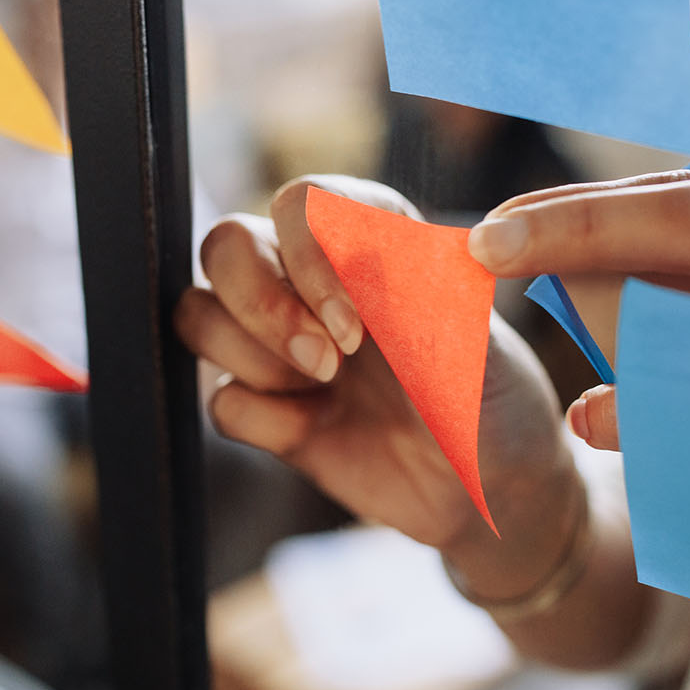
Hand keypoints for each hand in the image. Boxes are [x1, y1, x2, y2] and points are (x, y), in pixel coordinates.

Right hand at [177, 175, 575, 550]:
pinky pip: (218, 399)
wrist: (489, 487)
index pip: (300, 203)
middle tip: (328, 362)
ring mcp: (282, 343)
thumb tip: (352, 251)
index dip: (311, 255)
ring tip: (328, 389)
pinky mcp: (265, 407)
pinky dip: (261, 419)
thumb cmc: (490, 397)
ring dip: (256, 359)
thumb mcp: (468, 340)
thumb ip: (408, 291)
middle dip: (261, 304)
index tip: (361, 325)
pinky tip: (315, 431)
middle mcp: (313, 280)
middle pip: (224, 246)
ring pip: (199, 314)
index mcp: (369, 239)